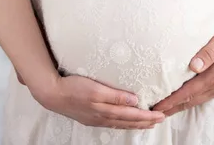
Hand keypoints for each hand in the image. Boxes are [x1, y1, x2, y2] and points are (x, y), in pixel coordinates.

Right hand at [34, 75, 164, 128]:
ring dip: (136, 124)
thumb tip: (135, 101)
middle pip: (129, 122)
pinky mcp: (91, 118)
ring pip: (121, 124)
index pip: (132, 115)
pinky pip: (112, 123)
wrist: (52, 94)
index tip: (161, 115)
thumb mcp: (96, 89)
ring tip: (148, 124)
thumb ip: (116, 96)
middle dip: (145, 122)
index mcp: (106, 110)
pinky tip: (126, 122)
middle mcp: (103, 117)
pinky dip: (123, 124)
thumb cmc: (74, 88)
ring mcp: (96, 119)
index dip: (147, 116)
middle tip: (160, 120)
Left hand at [152, 25, 213, 115]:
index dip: (173, 99)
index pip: (190, 91)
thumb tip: (194, 66)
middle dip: (172, 107)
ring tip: (162, 110)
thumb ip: (208, 51)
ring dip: (179, 106)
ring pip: (196, 100)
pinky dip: (189, 101)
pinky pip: (202, 97)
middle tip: (152, 111)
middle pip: (191, 99)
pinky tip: (179, 101)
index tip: (158, 104)